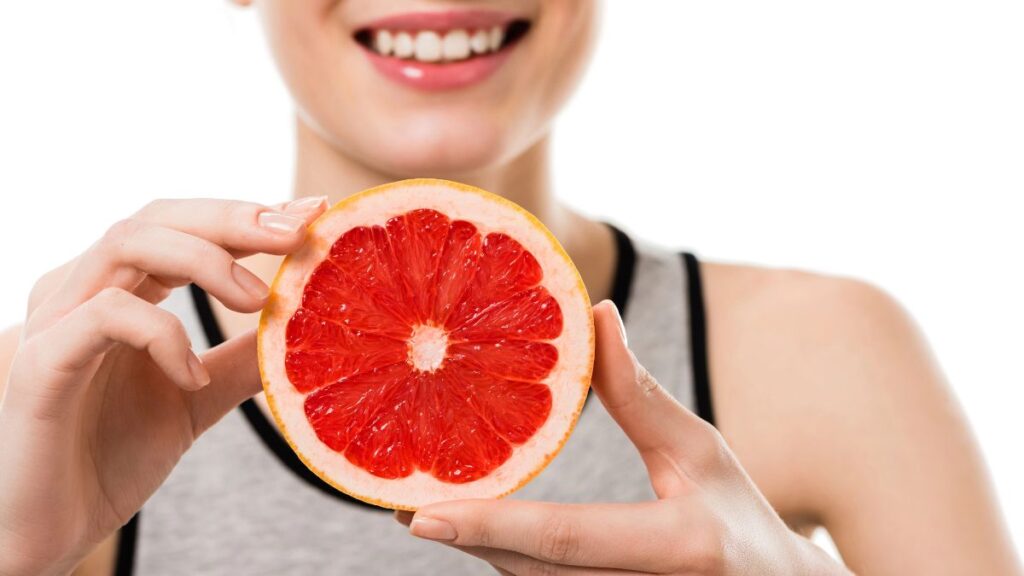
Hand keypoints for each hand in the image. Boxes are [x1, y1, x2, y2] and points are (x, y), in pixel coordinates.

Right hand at [0, 196, 326, 574]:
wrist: (49, 531)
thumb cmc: (109, 456)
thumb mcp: (196, 398)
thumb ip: (240, 360)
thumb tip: (300, 326)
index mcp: (119, 291)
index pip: (183, 227)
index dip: (247, 214)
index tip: (313, 212)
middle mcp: (82, 291)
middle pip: (158, 217)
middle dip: (235, 218)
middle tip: (298, 229)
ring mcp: (56, 321)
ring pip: (127, 243)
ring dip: (205, 260)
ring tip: (258, 300)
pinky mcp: (40, 362)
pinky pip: (105, 316)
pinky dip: (163, 334)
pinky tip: (193, 377)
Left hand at [396, 301, 849, 574]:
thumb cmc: (739, 517)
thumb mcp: (701, 451)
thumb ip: (641, 395)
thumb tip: (597, 315)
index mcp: (683, 544)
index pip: (569, 537)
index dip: (492, 526)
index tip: (419, 515)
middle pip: (534, 571)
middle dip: (465, 539)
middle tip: (397, 500)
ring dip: (480, 550)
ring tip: (426, 505)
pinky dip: (510, 562)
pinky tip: (477, 529)